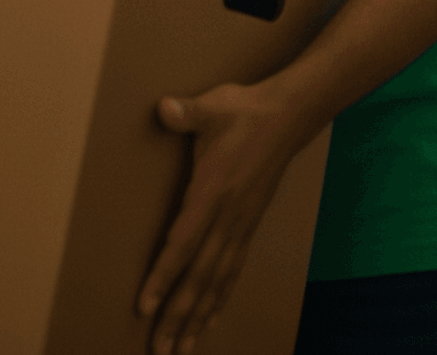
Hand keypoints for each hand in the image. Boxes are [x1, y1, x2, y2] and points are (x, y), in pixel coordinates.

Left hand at [138, 82, 314, 354]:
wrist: (289, 116)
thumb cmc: (245, 111)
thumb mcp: (214, 106)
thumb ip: (187, 113)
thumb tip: (164, 108)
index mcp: (212, 193)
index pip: (183, 243)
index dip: (164, 276)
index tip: (146, 307)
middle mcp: (226, 218)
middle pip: (200, 276)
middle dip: (179, 315)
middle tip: (161, 349)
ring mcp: (240, 226)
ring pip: (216, 281)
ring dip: (198, 316)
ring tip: (182, 347)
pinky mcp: (248, 226)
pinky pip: (232, 270)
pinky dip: (220, 298)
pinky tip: (211, 319)